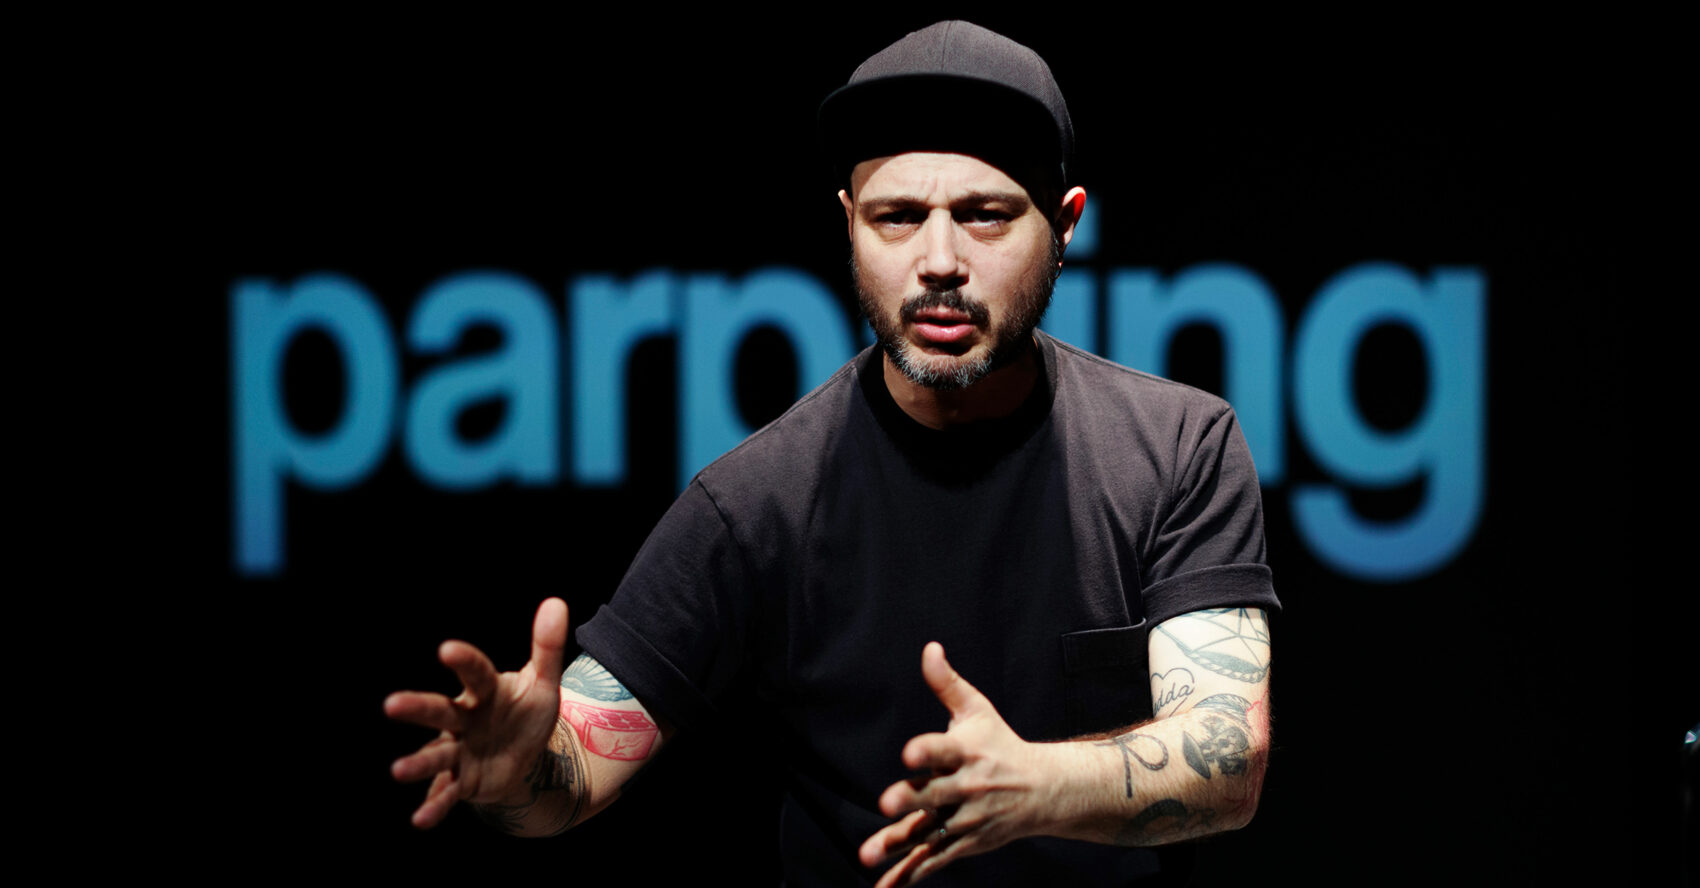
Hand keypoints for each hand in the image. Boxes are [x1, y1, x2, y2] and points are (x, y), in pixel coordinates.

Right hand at [385, 598, 568, 828]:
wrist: (524, 757)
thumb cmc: (526, 713)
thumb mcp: (543, 683)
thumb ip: (547, 647)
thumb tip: (556, 602)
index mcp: (484, 691)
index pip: (475, 673)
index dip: (463, 661)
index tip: (447, 649)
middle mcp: (464, 719)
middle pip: (439, 711)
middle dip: (417, 708)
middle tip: (391, 705)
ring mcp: (460, 751)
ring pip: (436, 754)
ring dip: (418, 762)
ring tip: (397, 771)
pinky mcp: (463, 780)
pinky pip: (447, 792)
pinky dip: (435, 805)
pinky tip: (420, 820)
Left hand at [860, 643, 1064, 886]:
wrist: (1044, 790)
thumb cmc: (1000, 743)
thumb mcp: (977, 711)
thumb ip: (947, 684)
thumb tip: (928, 648)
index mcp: (967, 752)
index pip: (945, 749)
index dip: (927, 751)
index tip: (909, 753)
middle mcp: (967, 787)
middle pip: (935, 795)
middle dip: (912, 799)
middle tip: (887, 803)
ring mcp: (966, 819)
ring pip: (928, 832)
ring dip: (898, 845)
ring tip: (867, 855)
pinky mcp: (964, 843)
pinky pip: (933, 861)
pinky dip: (908, 876)